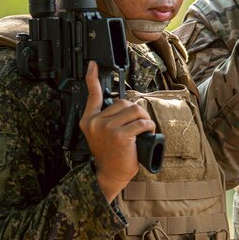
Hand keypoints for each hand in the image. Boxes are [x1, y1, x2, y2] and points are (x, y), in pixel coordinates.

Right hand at [78, 61, 155, 200]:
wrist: (110, 174)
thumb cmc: (110, 155)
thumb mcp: (101, 134)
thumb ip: (106, 119)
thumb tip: (124, 105)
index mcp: (89, 120)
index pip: (92, 95)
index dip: (92, 78)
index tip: (93, 65)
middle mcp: (96, 122)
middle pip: (123, 102)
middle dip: (136, 111)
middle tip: (140, 124)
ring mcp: (107, 128)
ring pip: (134, 110)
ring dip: (145, 118)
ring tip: (144, 129)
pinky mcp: (120, 135)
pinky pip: (142, 123)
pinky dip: (149, 127)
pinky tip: (147, 134)